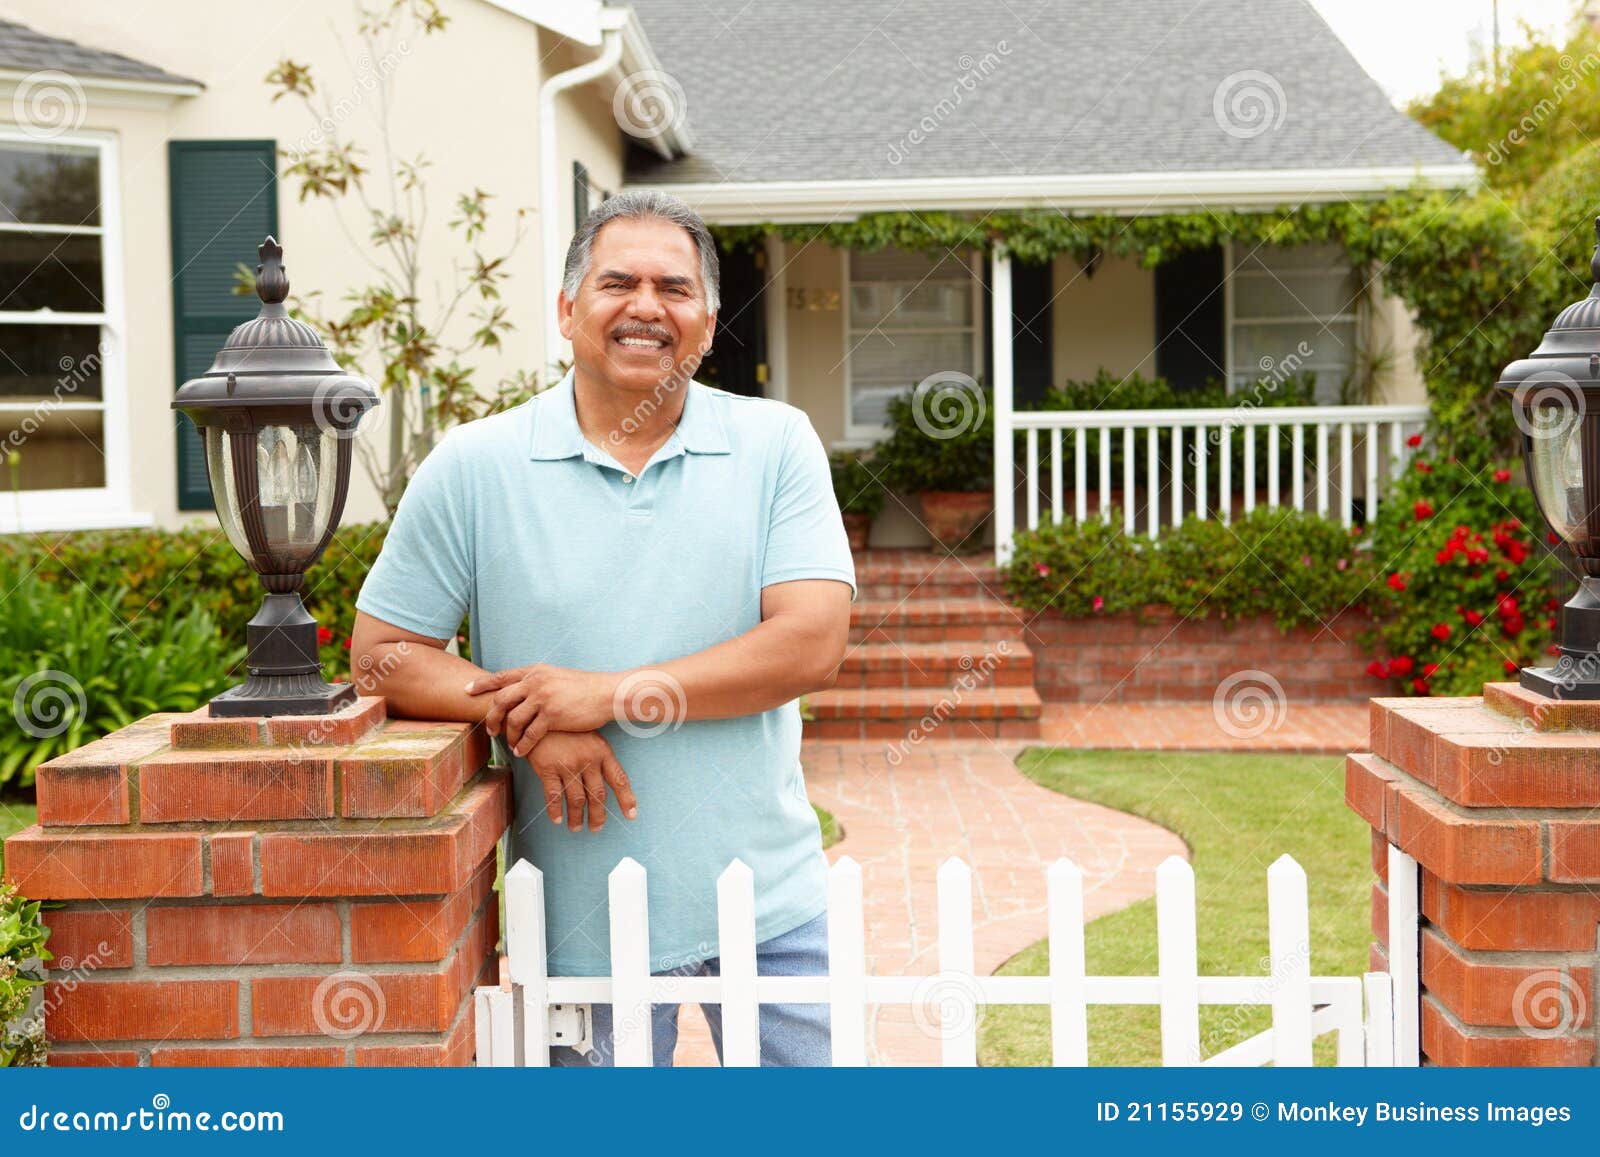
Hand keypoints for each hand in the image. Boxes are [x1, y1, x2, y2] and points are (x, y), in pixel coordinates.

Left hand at [467, 664, 617, 755]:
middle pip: (501, 700)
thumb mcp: (557, 676)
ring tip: (509, 744)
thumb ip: (538, 681)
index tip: (467, 689)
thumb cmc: (584, 687)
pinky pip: (530, 734)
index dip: (482, 683)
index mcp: (536, 672)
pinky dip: (523, 745)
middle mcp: (536, 682)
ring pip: (513, 719)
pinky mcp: (553, 716)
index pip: (502, 677)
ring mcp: (544, 699)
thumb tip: (522, 689)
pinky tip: (522, 752)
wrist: (606, 693)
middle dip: (491, 717)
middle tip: (490, 730)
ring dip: (508, 735)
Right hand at [524, 730, 637, 831]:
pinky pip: (553, 796)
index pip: (619, 780)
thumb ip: (599, 757)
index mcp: (602, 752)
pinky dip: (555, 810)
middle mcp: (588, 760)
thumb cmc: (566, 728)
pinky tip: (557, 819)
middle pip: (597, 795)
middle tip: (596, 828)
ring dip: (576, 817)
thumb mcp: (590, 736)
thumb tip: (608, 781)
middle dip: (598, 816)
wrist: (540, 716)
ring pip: (576, 800)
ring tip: (576, 828)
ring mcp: (568, 765)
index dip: (626, 799)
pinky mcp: (547, 768)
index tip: (631, 815)